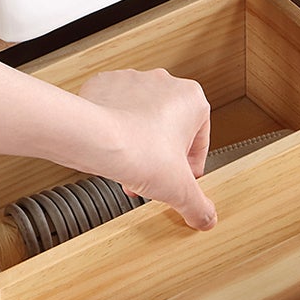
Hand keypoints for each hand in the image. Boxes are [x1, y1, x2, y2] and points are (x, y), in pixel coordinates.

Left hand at [78, 69, 216, 229]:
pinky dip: (115, 129)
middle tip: (151, 178)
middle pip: (169, 130)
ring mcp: (133, 80)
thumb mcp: (180, 190)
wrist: (93, 138)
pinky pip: (115, 111)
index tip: (177, 182)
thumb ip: (199, 207)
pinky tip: (113, 151)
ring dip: (139, 145)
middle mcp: (164, 83)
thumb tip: (206, 218)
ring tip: (130, 168)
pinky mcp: (106, 84)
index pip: (198, 142)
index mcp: (192, 99)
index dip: (188, 170)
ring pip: (141, 121)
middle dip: (160, 158)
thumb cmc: (138, 151)